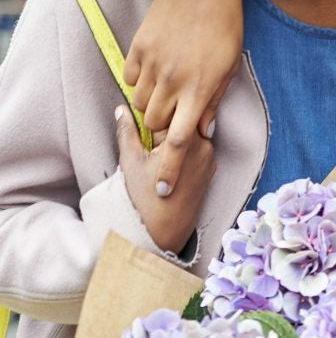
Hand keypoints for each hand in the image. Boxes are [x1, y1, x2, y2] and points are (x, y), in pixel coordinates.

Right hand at [116, 106, 214, 252]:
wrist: (166, 230)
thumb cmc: (145, 197)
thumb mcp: (131, 160)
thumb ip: (127, 130)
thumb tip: (123, 107)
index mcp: (184, 138)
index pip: (168, 111)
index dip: (152, 112)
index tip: (142, 114)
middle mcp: (203, 144)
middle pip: (182, 122)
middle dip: (165, 125)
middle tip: (148, 139)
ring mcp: (210, 156)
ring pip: (189, 136)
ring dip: (174, 138)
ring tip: (156, 155)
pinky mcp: (211, 168)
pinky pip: (196, 149)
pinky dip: (183, 150)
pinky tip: (168, 163)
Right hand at [124, 0, 244, 195]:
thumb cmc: (225, 26)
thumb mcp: (229, 66)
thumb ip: (213, 100)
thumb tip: (204, 132)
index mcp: (202, 89)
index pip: (180, 140)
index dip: (170, 167)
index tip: (164, 188)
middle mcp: (175, 80)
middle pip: (155, 124)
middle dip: (162, 128)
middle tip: (173, 116)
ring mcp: (154, 64)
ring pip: (140, 104)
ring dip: (150, 105)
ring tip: (166, 91)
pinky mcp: (138, 48)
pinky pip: (130, 78)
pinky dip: (139, 82)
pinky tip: (154, 70)